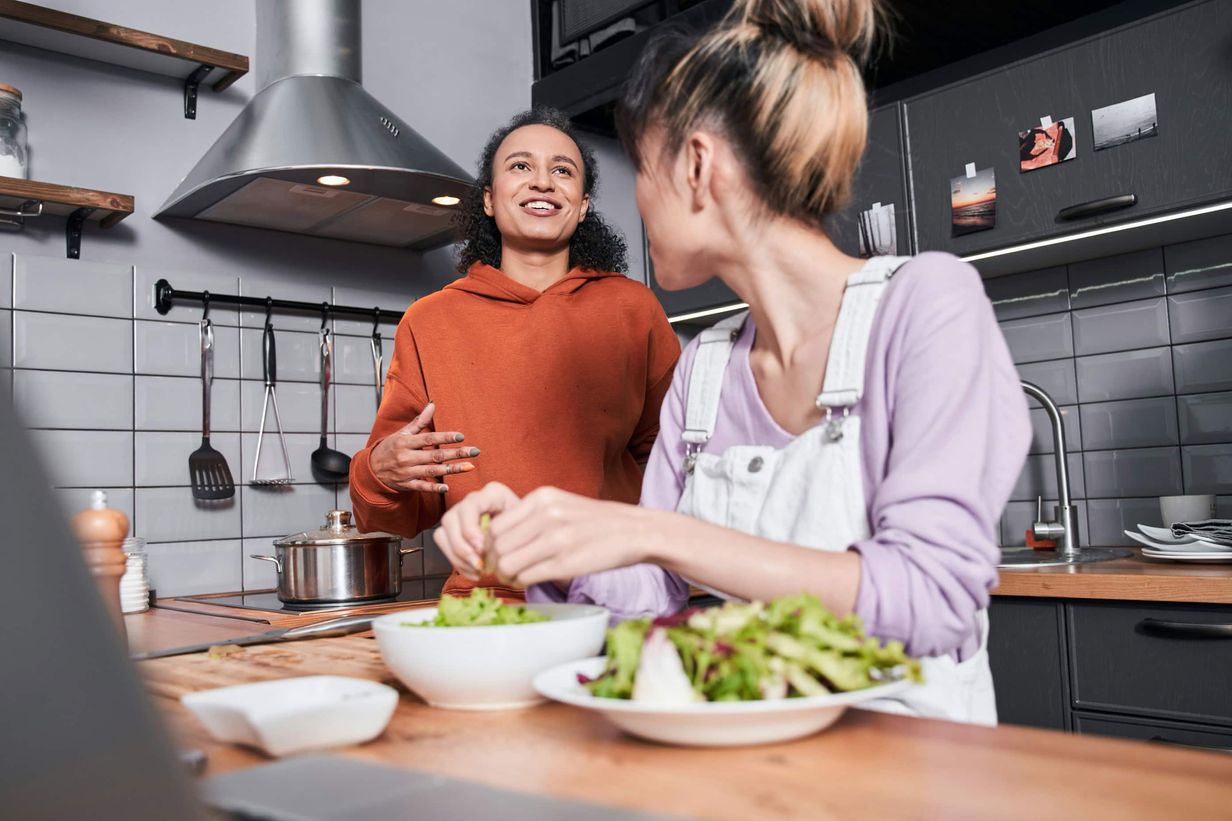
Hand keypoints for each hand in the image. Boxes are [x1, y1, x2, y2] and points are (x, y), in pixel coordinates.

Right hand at [369, 402, 479, 492]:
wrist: (372, 469)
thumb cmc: (390, 448)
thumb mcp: (402, 433)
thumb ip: (419, 421)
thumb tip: (432, 404)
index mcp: (406, 442)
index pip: (429, 439)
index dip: (445, 437)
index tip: (461, 436)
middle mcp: (406, 457)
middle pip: (435, 455)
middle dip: (456, 453)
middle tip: (474, 451)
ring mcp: (407, 472)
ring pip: (432, 471)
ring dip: (452, 469)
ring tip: (469, 466)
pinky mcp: (407, 484)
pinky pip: (422, 487)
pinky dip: (434, 488)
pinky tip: (447, 487)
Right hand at [435, 481, 521, 579]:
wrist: (528, 536)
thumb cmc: (529, 531)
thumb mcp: (526, 527)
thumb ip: (510, 532)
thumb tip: (485, 550)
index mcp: (492, 493)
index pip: (470, 506)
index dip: (470, 529)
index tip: (481, 549)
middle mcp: (472, 500)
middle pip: (450, 519)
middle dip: (461, 546)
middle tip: (478, 564)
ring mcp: (460, 515)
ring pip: (442, 533)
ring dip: (458, 557)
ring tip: (478, 571)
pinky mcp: (454, 531)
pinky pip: (444, 546)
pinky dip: (458, 563)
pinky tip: (475, 573)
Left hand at [485, 487, 649, 585]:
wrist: (635, 531)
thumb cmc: (596, 522)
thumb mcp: (561, 505)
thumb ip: (531, 517)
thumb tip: (496, 540)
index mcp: (542, 497)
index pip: (497, 525)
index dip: (490, 545)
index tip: (498, 554)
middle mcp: (546, 514)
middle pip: (497, 545)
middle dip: (494, 562)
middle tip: (503, 570)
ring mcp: (556, 538)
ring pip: (507, 563)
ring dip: (506, 575)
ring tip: (515, 577)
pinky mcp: (565, 563)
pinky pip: (526, 577)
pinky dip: (522, 583)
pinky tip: (528, 581)